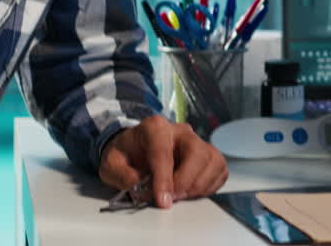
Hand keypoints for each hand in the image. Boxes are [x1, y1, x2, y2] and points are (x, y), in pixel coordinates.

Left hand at [99, 115, 227, 208]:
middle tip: (172, 198)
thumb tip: (139, 185)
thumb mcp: (111, 164)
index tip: (162, 201)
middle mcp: (180, 131)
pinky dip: (210, 185)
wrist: (135, 148)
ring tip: (181, 195)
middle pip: (197, 153)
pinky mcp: (207, 154)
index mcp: (155, 128)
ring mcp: (197, 141)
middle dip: (186, 181)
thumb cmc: (126, 154)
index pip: (163, 152)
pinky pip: (219, 169)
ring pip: (212, 160)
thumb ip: (121, 174)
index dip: (164, 179)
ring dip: (199, 185)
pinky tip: (192, 191)